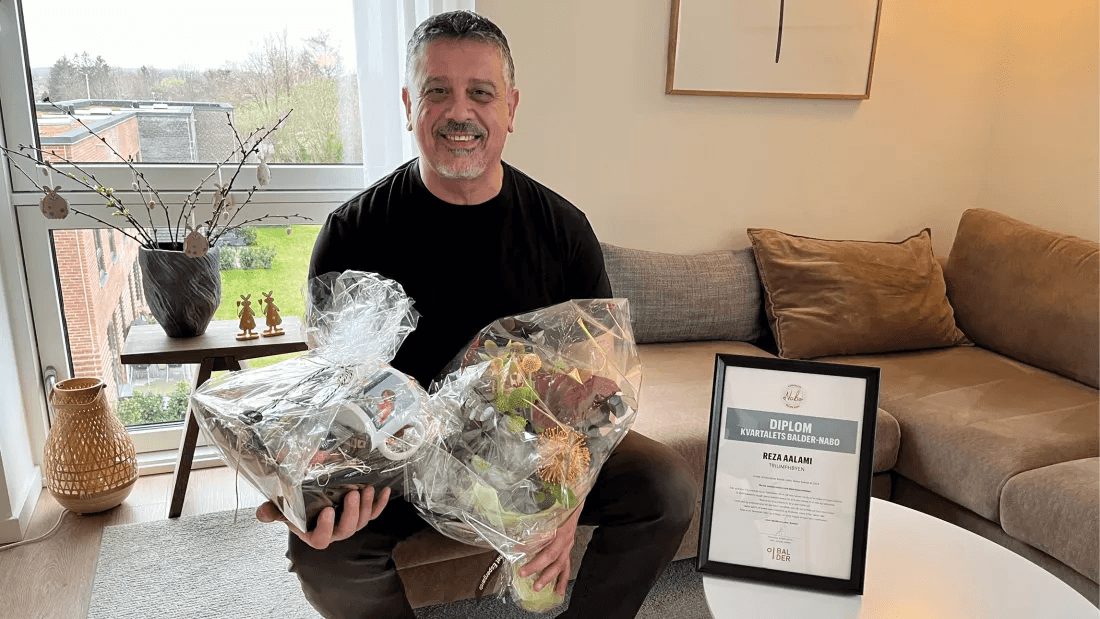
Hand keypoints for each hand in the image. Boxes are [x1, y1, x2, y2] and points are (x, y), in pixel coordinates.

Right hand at [256, 486, 390, 549]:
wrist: (309, 497)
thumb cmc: (296, 504)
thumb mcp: (283, 506)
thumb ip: (273, 510)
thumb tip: (262, 513)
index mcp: (313, 533)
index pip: (321, 539)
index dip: (326, 528)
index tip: (328, 510)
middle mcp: (333, 532)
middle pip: (346, 530)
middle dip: (352, 512)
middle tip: (353, 494)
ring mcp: (349, 524)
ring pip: (362, 522)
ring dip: (366, 506)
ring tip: (367, 489)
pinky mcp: (361, 515)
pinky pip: (374, 513)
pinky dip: (380, 503)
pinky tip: (384, 491)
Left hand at [517, 502, 583, 596]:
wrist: (576, 495)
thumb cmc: (561, 501)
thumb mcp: (547, 508)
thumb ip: (534, 522)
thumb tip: (516, 537)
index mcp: (562, 531)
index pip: (549, 550)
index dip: (535, 560)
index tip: (520, 564)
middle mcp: (567, 539)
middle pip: (555, 560)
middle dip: (541, 572)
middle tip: (527, 578)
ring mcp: (569, 544)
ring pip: (562, 565)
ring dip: (551, 578)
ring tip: (540, 588)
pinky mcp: (569, 547)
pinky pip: (566, 565)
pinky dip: (562, 578)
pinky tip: (558, 590)